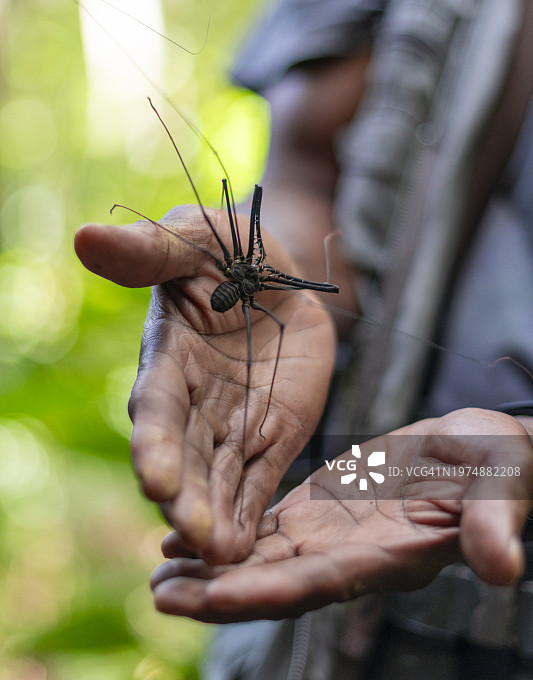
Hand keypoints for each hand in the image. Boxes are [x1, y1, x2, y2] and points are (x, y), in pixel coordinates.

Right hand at [74, 203, 335, 562]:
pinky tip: (246, 550)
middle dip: (186, 493)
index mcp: (170, 355)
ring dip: (217, 516)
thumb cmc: (228, 248)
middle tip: (193, 529)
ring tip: (221, 556)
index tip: (154, 477)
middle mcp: (194, 399)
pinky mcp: (274, 434)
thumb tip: (86, 237)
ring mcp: (234, 422)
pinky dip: (252, 512)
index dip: (155, 440)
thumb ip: (149, 252)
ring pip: (220, 478)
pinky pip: (261, 479)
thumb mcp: (194, 238)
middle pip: (186, 454)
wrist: (282, 271)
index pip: (157, 405)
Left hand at [150, 409, 532, 621]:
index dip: (258, 593)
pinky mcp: (321, 509)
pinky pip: (267, 526)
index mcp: (387, 557)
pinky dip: (228, 530)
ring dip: (211, 566)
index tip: (204, 596)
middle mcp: (350, 556)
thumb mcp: (499, 484)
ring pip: (262, 557)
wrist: (481, 453)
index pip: (314, 584)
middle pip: (274, 581)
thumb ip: (493, 522)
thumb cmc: (497, 465)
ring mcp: (333, 535)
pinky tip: (190, 528)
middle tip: (157, 593)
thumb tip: (502, 566)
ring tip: (158, 568)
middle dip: (216, 591)